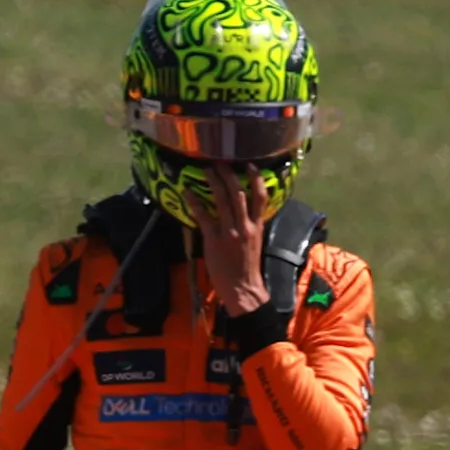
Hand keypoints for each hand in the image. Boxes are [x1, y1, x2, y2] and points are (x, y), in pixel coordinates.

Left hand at [199, 165, 269, 316]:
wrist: (244, 289)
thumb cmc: (247, 267)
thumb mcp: (255, 242)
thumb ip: (250, 225)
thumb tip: (243, 210)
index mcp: (257, 226)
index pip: (261, 197)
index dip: (256, 179)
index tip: (250, 164)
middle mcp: (245, 226)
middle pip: (238, 193)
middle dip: (229, 174)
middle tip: (220, 160)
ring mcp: (229, 232)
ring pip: (222, 200)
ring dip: (213, 182)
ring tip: (206, 169)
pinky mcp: (214, 239)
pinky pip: (203, 216)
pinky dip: (195, 202)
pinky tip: (188, 192)